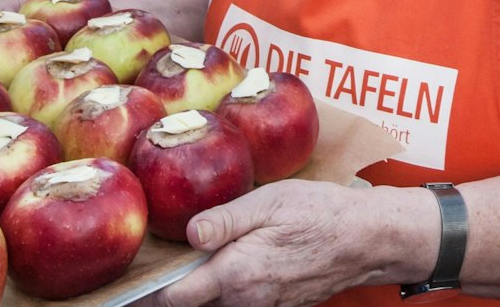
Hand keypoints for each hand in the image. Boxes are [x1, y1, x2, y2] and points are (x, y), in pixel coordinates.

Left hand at [151, 181, 431, 306]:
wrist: (370, 239)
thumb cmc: (323, 213)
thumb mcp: (270, 201)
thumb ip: (224, 220)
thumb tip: (187, 234)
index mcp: (237, 274)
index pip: (175, 297)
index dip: (148, 292)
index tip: (129, 285)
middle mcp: (247, 299)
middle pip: (194, 304)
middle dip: (175, 290)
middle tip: (159, 268)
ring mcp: (265, 306)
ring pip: (219, 303)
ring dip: (205, 288)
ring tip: (197, 260)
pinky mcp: (281, 305)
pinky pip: (243, 301)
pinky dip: (230, 288)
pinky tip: (236, 261)